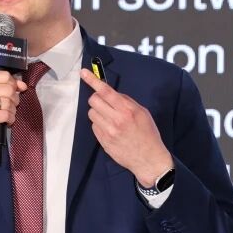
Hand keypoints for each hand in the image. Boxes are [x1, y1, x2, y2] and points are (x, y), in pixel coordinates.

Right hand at [0, 71, 28, 159]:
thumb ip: (5, 85)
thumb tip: (22, 85)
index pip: (4, 75)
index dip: (13, 83)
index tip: (14, 90)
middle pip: (8, 89)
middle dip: (14, 99)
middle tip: (9, 104)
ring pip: (8, 103)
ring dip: (12, 110)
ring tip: (6, 113)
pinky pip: (6, 115)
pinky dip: (10, 119)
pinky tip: (6, 120)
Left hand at [80, 69, 171, 186]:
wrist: (148, 159)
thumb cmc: (148, 134)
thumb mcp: (142, 113)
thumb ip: (126, 101)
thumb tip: (112, 94)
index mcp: (127, 110)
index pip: (105, 91)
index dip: (93, 80)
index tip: (84, 73)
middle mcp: (116, 120)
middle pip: (93, 101)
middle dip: (97, 99)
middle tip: (105, 103)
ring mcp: (108, 132)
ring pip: (91, 113)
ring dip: (98, 112)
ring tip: (110, 118)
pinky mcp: (103, 141)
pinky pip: (94, 126)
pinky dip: (99, 125)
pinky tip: (110, 129)